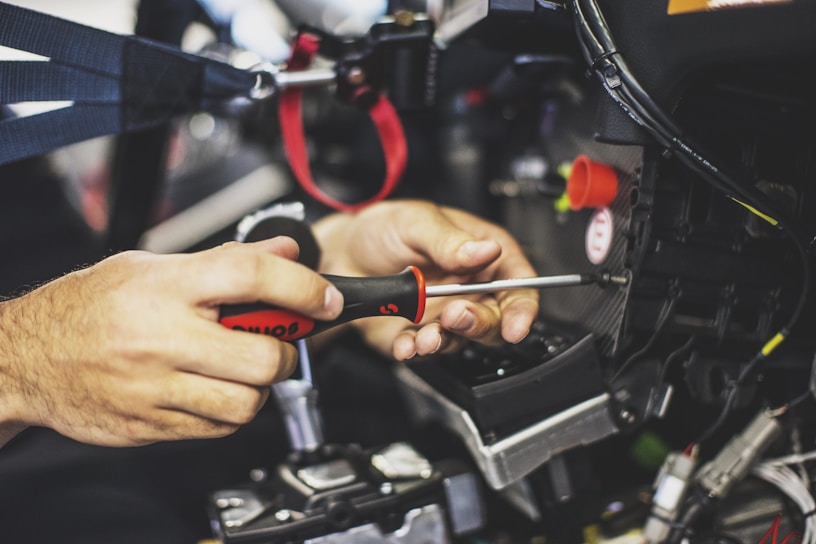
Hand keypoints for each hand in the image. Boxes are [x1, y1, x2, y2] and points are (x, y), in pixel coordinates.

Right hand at [0, 238, 342, 446]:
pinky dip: (228, 414)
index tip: (326, 299)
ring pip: (245, 403)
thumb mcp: (152, 266)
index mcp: (167, 286)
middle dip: (285, 353)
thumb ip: (225, 260)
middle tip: (277, 343)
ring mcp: (155, 387)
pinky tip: (211, 392)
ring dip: (258, 389)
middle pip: (262, 357)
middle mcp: (162, 337)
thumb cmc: (90, 305)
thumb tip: (284, 248)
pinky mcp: (150, 425)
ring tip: (240, 370)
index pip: (252, 276)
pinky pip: (216, 430)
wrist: (25, 356)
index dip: (302, 286)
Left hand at [313, 199, 538, 359]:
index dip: (522, 308)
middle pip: (495, 319)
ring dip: (446, 341)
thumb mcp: (417, 223)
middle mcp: (468, 288)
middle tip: (454, 315)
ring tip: (426, 335)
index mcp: (481, 255)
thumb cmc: (383, 230)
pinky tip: (406, 343)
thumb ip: (450, 241)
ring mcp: (444, 314)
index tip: (515, 325)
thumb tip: (486, 249)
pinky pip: (426, 350)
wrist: (340, 254)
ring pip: (462, 340)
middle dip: (479, 324)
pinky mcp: (418, 333)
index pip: (518, 284)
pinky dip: (417, 351)